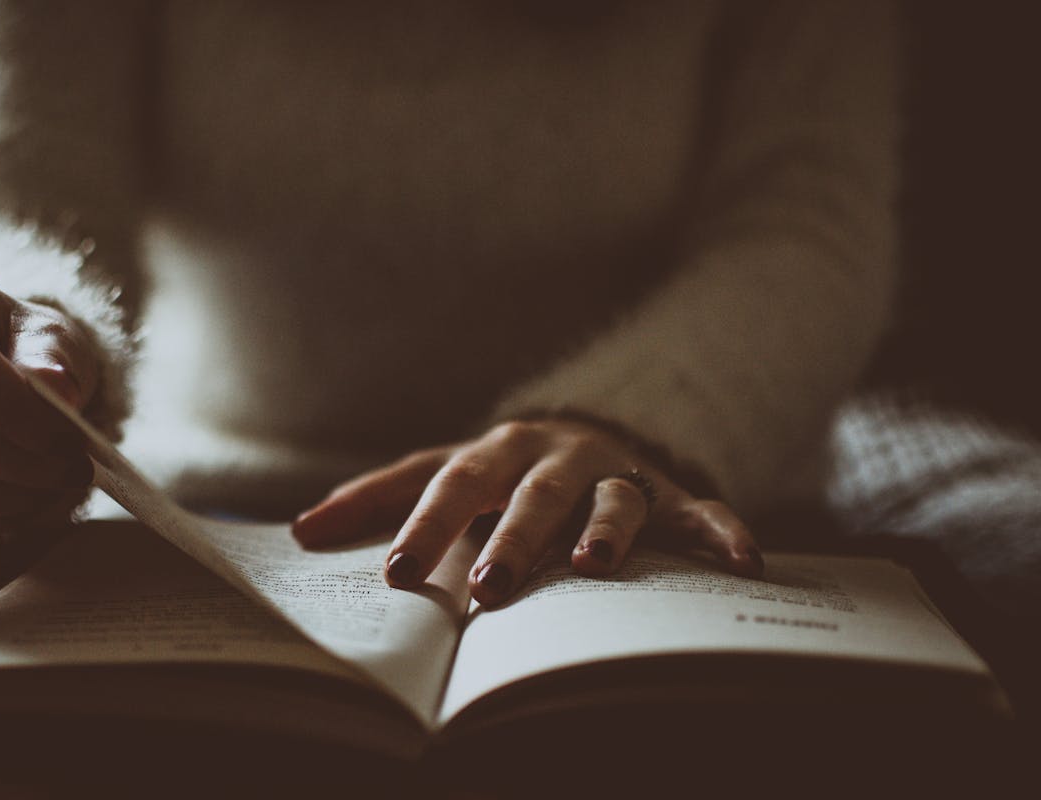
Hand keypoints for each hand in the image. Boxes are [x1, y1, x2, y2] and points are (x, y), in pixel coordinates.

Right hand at [0, 258, 98, 539]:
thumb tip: (53, 389)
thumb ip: (54, 359)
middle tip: (69, 474)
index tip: (68, 440)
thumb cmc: (27, 347)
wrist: (1, 371)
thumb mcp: (55, 338)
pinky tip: (12, 513)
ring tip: (47, 495)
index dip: (12, 405)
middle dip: (9, 460)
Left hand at [293, 417, 761, 606]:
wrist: (589, 429)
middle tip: (489, 591)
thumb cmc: (501, 468)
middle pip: (532, 495)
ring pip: (613, 496)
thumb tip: (298, 530)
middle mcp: (555, 456)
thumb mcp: (442, 472)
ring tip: (596, 565)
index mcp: (495, 451)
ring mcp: (615, 471)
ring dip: (606, 529)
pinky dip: (722, 531)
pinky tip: (742, 563)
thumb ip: (379, 498)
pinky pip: (700, 510)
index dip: (425, 525)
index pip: (453, 483)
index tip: (396, 574)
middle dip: (512, 540)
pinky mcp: (668, 492)